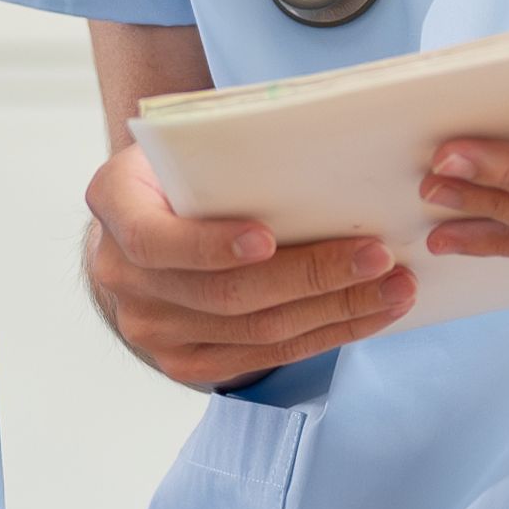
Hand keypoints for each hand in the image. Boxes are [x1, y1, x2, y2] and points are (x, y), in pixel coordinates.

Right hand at [83, 135, 407, 387]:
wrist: (144, 226)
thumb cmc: (179, 175)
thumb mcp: (181, 146)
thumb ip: (223, 151)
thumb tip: (319, 145)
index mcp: (114, 206)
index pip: (154, 239)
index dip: (209, 246)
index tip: (268, 238)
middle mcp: (120, 276)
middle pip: (223, 294)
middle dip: (310, 276)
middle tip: (377, 257)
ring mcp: (150, 329)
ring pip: (255, 332)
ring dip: (335, 310)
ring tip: (394, 287)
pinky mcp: (184, 363)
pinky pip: (264, 358)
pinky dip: (325, 336)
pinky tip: (369, 315)